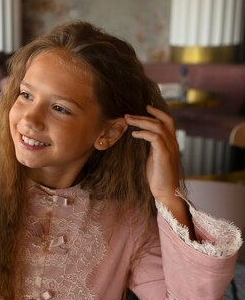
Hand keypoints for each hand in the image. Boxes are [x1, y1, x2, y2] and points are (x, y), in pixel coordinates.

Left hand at [126, 106, 191, 228]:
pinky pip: (155, 138)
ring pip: (158, 127)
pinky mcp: (164, 155)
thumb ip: (152, 147)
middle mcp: (173, 143)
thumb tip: (142, 137)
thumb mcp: (153, 157)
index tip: (146, 107)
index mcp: (171, 143)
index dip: (158, 113)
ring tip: (128, 121)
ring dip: (141, 122)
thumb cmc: (158, 177)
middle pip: (163, 121)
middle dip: (145, 116)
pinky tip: (134, 134)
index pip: (168, 122)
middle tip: (128, 115)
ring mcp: (169, 148)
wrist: (166, 192)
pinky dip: (144, 133)